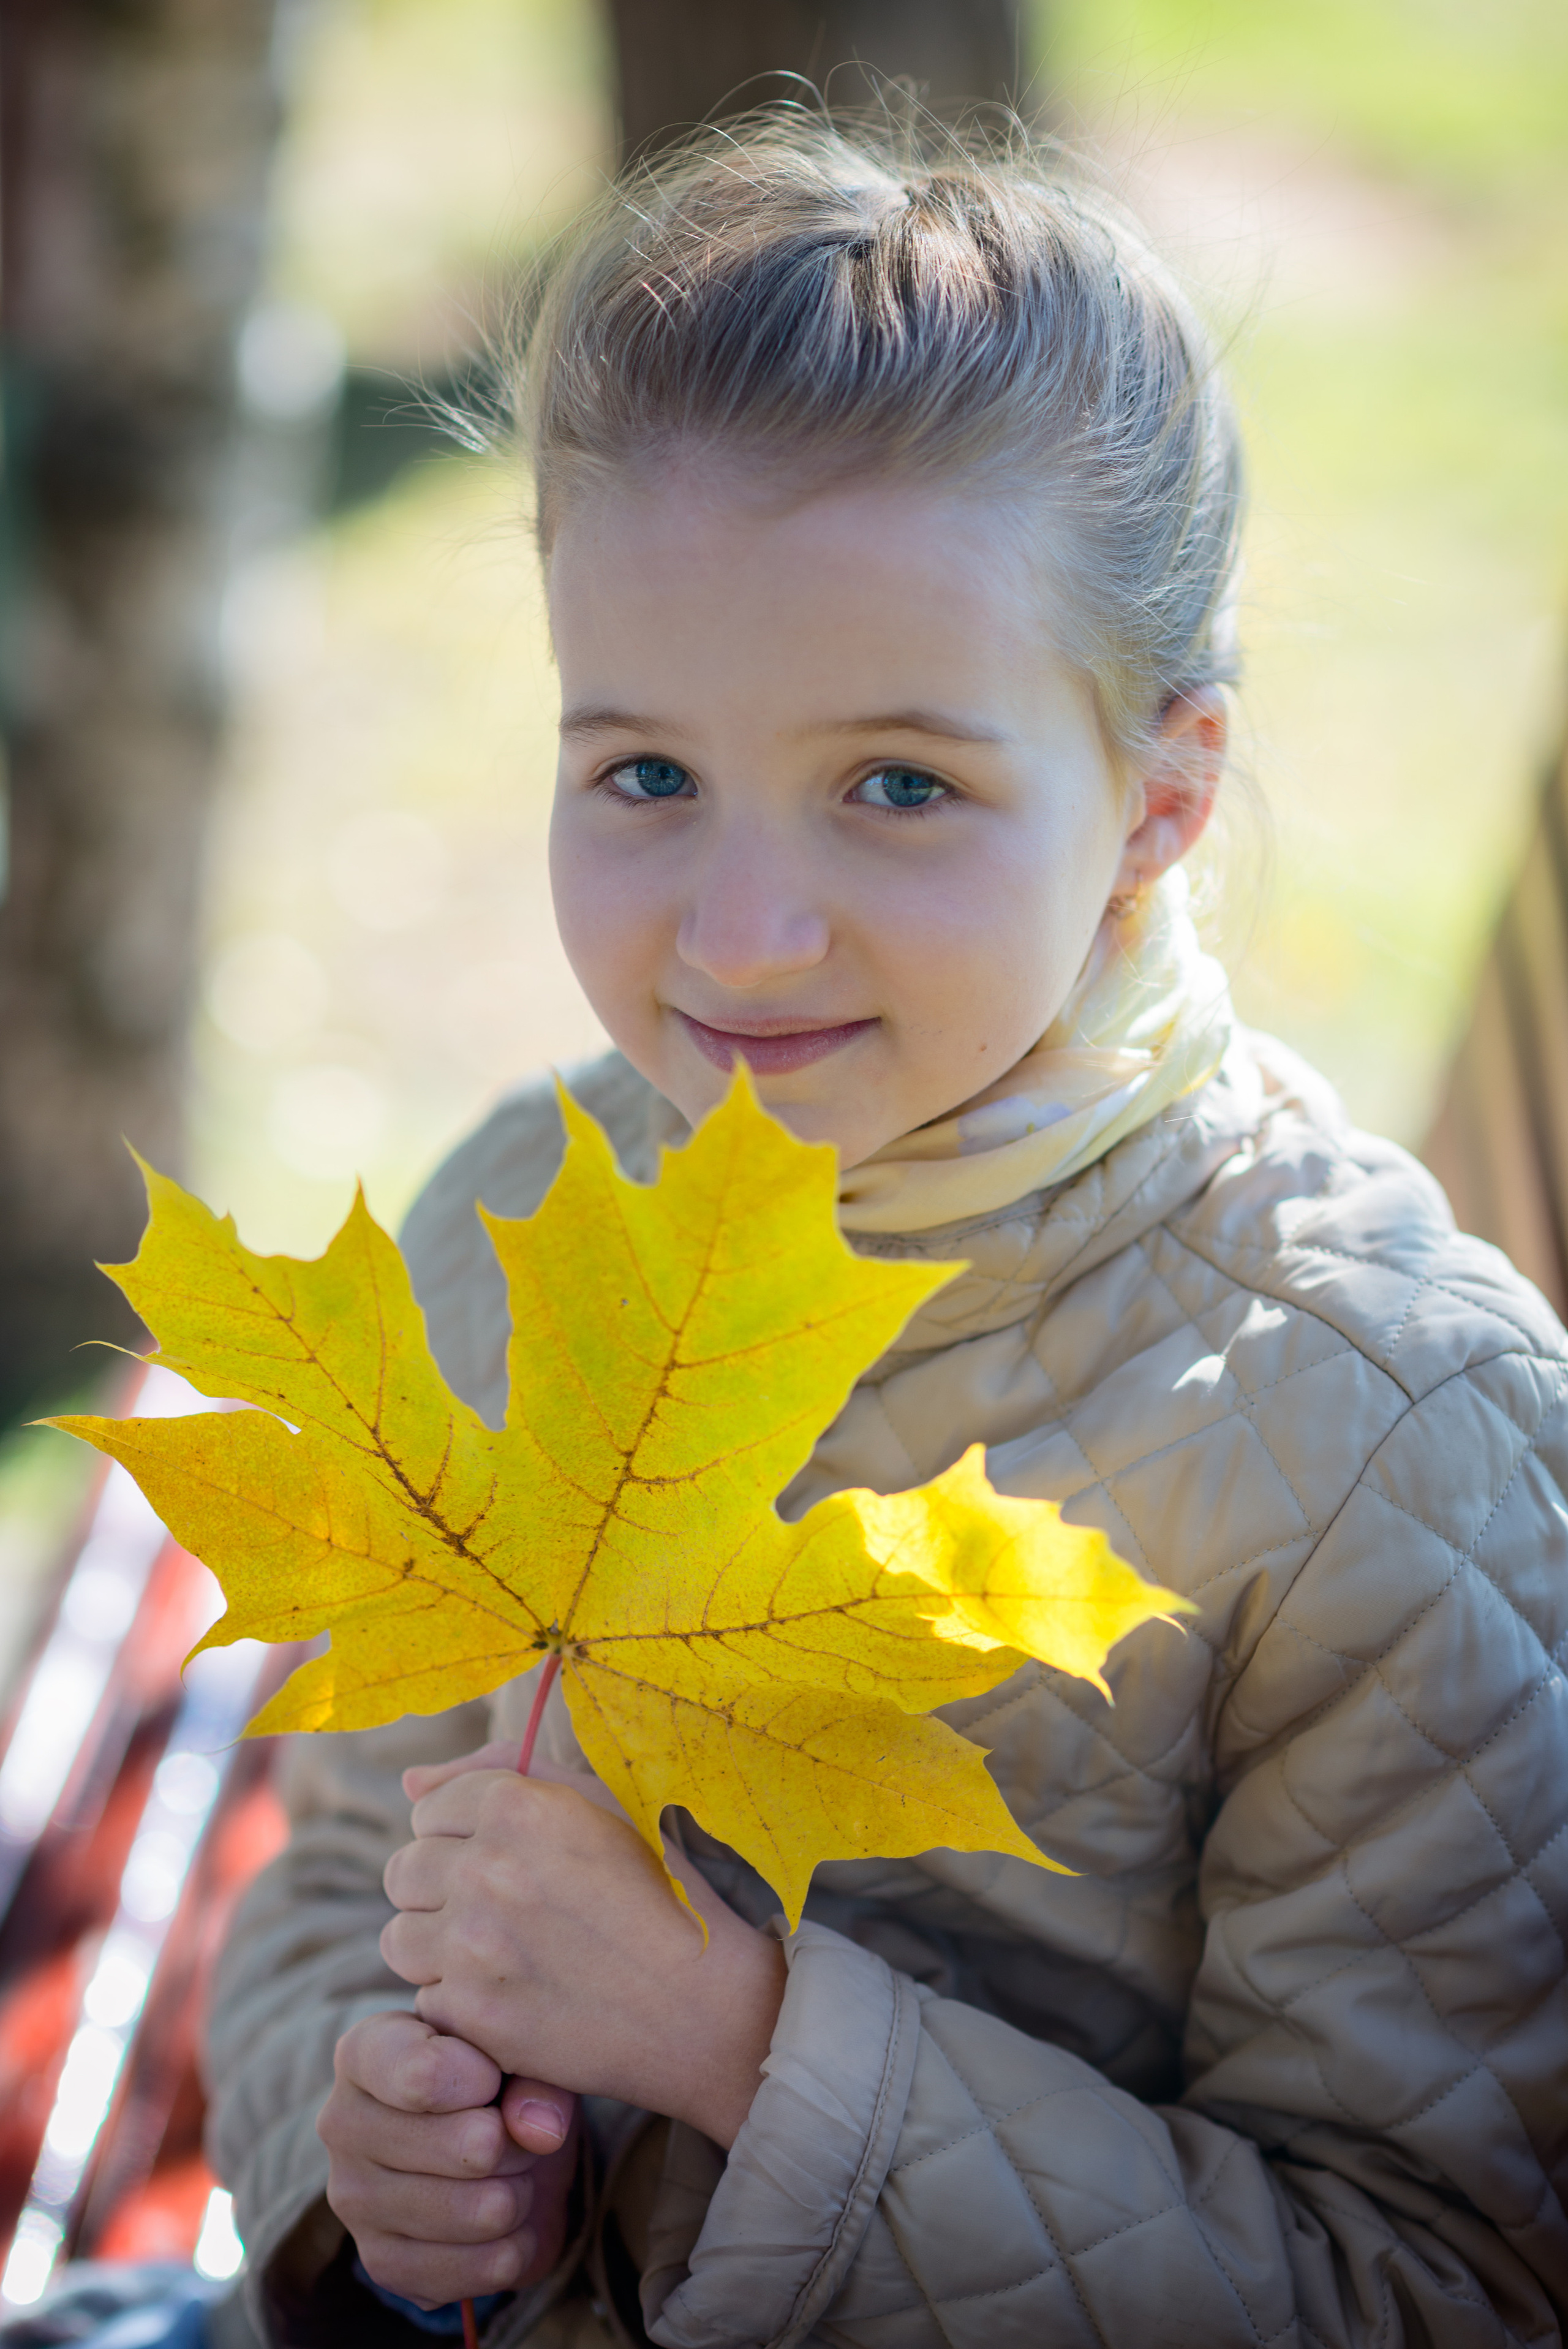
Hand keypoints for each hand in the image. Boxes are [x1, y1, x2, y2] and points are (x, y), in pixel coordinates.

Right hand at [318, 2008, 578, 2309]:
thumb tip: (539, 2130)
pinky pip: (482, 2270)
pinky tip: (505, 2220)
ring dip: (521, 2193)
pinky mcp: (381, 2264)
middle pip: (472, 2148)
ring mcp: (352, 2200)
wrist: (486, 2140)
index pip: (425, 2074)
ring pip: (483, 2212)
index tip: (496, 2077)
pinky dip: (516, 2245)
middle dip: (519, 2141)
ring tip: (510, 2170)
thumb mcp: (521, 2051)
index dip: (486, 2079)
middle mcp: (341, 2124)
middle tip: (515, 2130)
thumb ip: (536, 2075)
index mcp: (365, 2052)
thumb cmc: (493, 2076)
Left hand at [381, 1745, 784, 2147]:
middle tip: (501, 1912)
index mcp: (520, 1805)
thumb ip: (504, 1772)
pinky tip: (513, 1999)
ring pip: (400, 1938)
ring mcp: (476, 1946)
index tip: (508, 1861)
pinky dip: (459, 2005)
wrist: (710, 2007)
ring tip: (501, 1955)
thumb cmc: (664, 1892)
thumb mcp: (604, 1804)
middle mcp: (488, 1868)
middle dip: (441, 1889)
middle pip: (403, 1871)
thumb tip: (411, 1783)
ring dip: (438, 1947)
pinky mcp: (475, 2015)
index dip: (464, 1834)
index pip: (429, 1809)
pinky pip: (425, 2001)